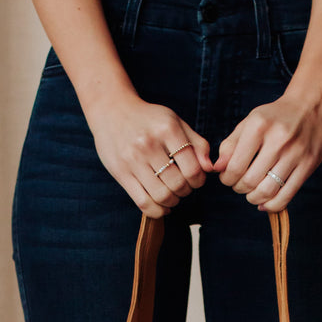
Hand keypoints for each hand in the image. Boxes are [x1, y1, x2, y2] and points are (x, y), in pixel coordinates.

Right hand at [87, 92, 213, 216]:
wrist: (112, 110)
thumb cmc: (149, 119)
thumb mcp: (175, 122)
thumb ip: (197, 144)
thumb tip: (210, 168)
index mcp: (167, 130)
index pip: (192, 169)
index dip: (199, 180)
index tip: (196, 179)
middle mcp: (149, 145)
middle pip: (178, 185)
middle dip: (186, 191)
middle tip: (183, 187)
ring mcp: (133, 160)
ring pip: (162, 196)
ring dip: (173, 202)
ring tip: (173, 195)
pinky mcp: (121, 173)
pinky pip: (143, 202)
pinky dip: (157, 211)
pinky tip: (162, 207)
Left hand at [212, 87, 321, 211]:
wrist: (311, 106)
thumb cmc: (275, 117)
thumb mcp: (250, 122)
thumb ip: (230, 145)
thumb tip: (217, 168)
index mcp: (259, 126)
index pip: (235, 166)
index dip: (227, 179)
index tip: (228, 178)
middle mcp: (278, 139)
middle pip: (250, 181)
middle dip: (239, 188)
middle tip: (239, 185)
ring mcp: (295, 153)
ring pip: (268, 191)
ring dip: (254, 198)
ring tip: (251, 193)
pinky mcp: (308, 165)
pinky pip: (287, 195)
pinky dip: (272, 205)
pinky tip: (265, 202)